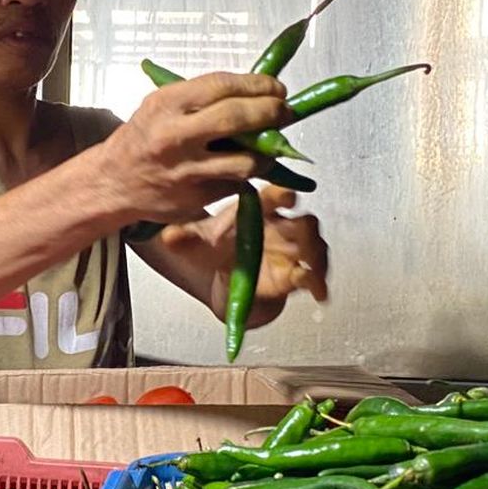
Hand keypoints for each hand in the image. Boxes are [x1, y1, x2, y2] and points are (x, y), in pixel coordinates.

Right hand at [99, 72, 290, 223]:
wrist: (114, 182)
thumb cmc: (143, 138)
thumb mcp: (162, 105)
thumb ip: (202, 98)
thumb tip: (256, 92)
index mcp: (166, 105)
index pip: (223, 86)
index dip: (258, 85)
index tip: (276, 88)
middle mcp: (175, 137)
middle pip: (238, 119)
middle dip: (271, 112)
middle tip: (283, 112)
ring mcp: (186, 171)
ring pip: (246, 161)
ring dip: (267, 153)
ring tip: (268, 146)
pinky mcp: (195, 198)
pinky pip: (236, 184)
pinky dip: (244, 175)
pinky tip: (238, 166)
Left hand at [159, 185, 328, 327]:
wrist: (227, 275)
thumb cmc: (219, 246)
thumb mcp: (198, 241)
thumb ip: (185, 237)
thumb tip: (168, 236)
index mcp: (260, 211)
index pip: (275, 196)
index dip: (283, 195)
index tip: (287, 197)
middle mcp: (281, 227)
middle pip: (303, 221)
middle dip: (304, 227)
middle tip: (302, 232)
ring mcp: (292, 251)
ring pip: (315, 247)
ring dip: (316, 256)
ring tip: (310, 267)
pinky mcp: (296, 274)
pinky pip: (314, 276)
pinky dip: (318, 283)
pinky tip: (319, 294)